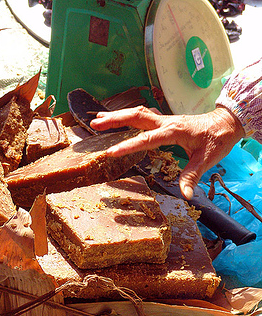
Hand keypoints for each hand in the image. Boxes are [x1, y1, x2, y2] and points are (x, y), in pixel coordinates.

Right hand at [90, 105, 244, 198]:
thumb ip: (192, 176)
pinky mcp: (164, 121)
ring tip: (98, 120)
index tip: (111, 152)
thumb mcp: (207, 159)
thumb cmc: (218, 139)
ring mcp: (164, 120)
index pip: (146, 139)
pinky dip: (126, 116)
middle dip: (114, 120)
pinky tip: (116, 119)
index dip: (128, 146)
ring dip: (117, 115)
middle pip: (135, 117)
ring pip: (136, 113)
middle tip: (95, 125)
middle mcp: (165, 122)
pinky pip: (141, 116)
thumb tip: (185, 195)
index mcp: (173, 131)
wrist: (227, 122)